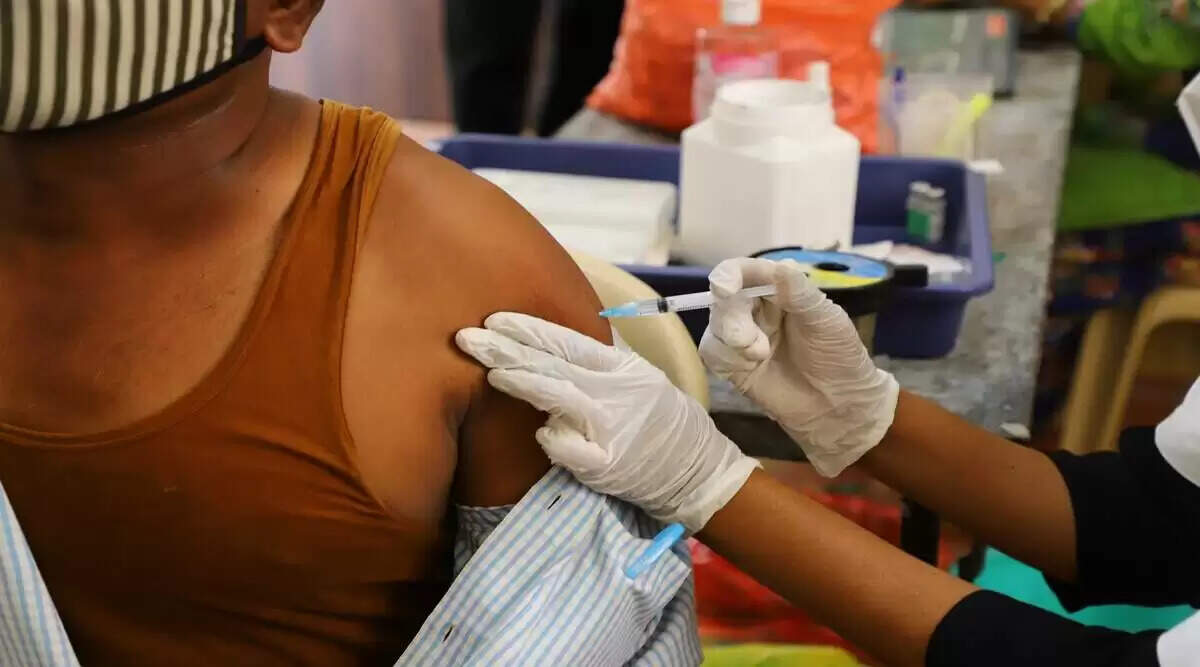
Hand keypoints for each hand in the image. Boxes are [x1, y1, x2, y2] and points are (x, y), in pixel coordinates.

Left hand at [456, 313, 759, 531]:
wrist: (696, 469)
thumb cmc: (663, 421)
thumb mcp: (640, 378)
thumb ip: (601, 362)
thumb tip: (556, 340)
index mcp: (621, 368)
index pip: (566, 340)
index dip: (528, 328)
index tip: (493, 319)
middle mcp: (614, 393)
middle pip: (552, 364)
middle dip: (506, 350)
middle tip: (466, 338)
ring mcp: (609, 428)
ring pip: (556, 397)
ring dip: (520, 382)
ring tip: (489, 372)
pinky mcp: (606, 464)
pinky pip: (567, 447)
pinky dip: (550, 439)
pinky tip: (537, 431)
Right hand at [700, 258, 898, 476]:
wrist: (839, 407)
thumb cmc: (840, 356)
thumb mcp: (827, 320)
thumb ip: (799, 293)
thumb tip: (777, 266)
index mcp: (780, 290)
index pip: (747, 272)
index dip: (731, 274)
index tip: (724, 287)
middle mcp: (757, 310)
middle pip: (724, 299)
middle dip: (731, 317)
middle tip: (747, 340)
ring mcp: (744, 338)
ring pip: (715, 326)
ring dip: (730, 340)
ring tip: (758, 356)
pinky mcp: (734, 366)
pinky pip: (712, 353)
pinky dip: (724, 357)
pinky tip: (749, 366)